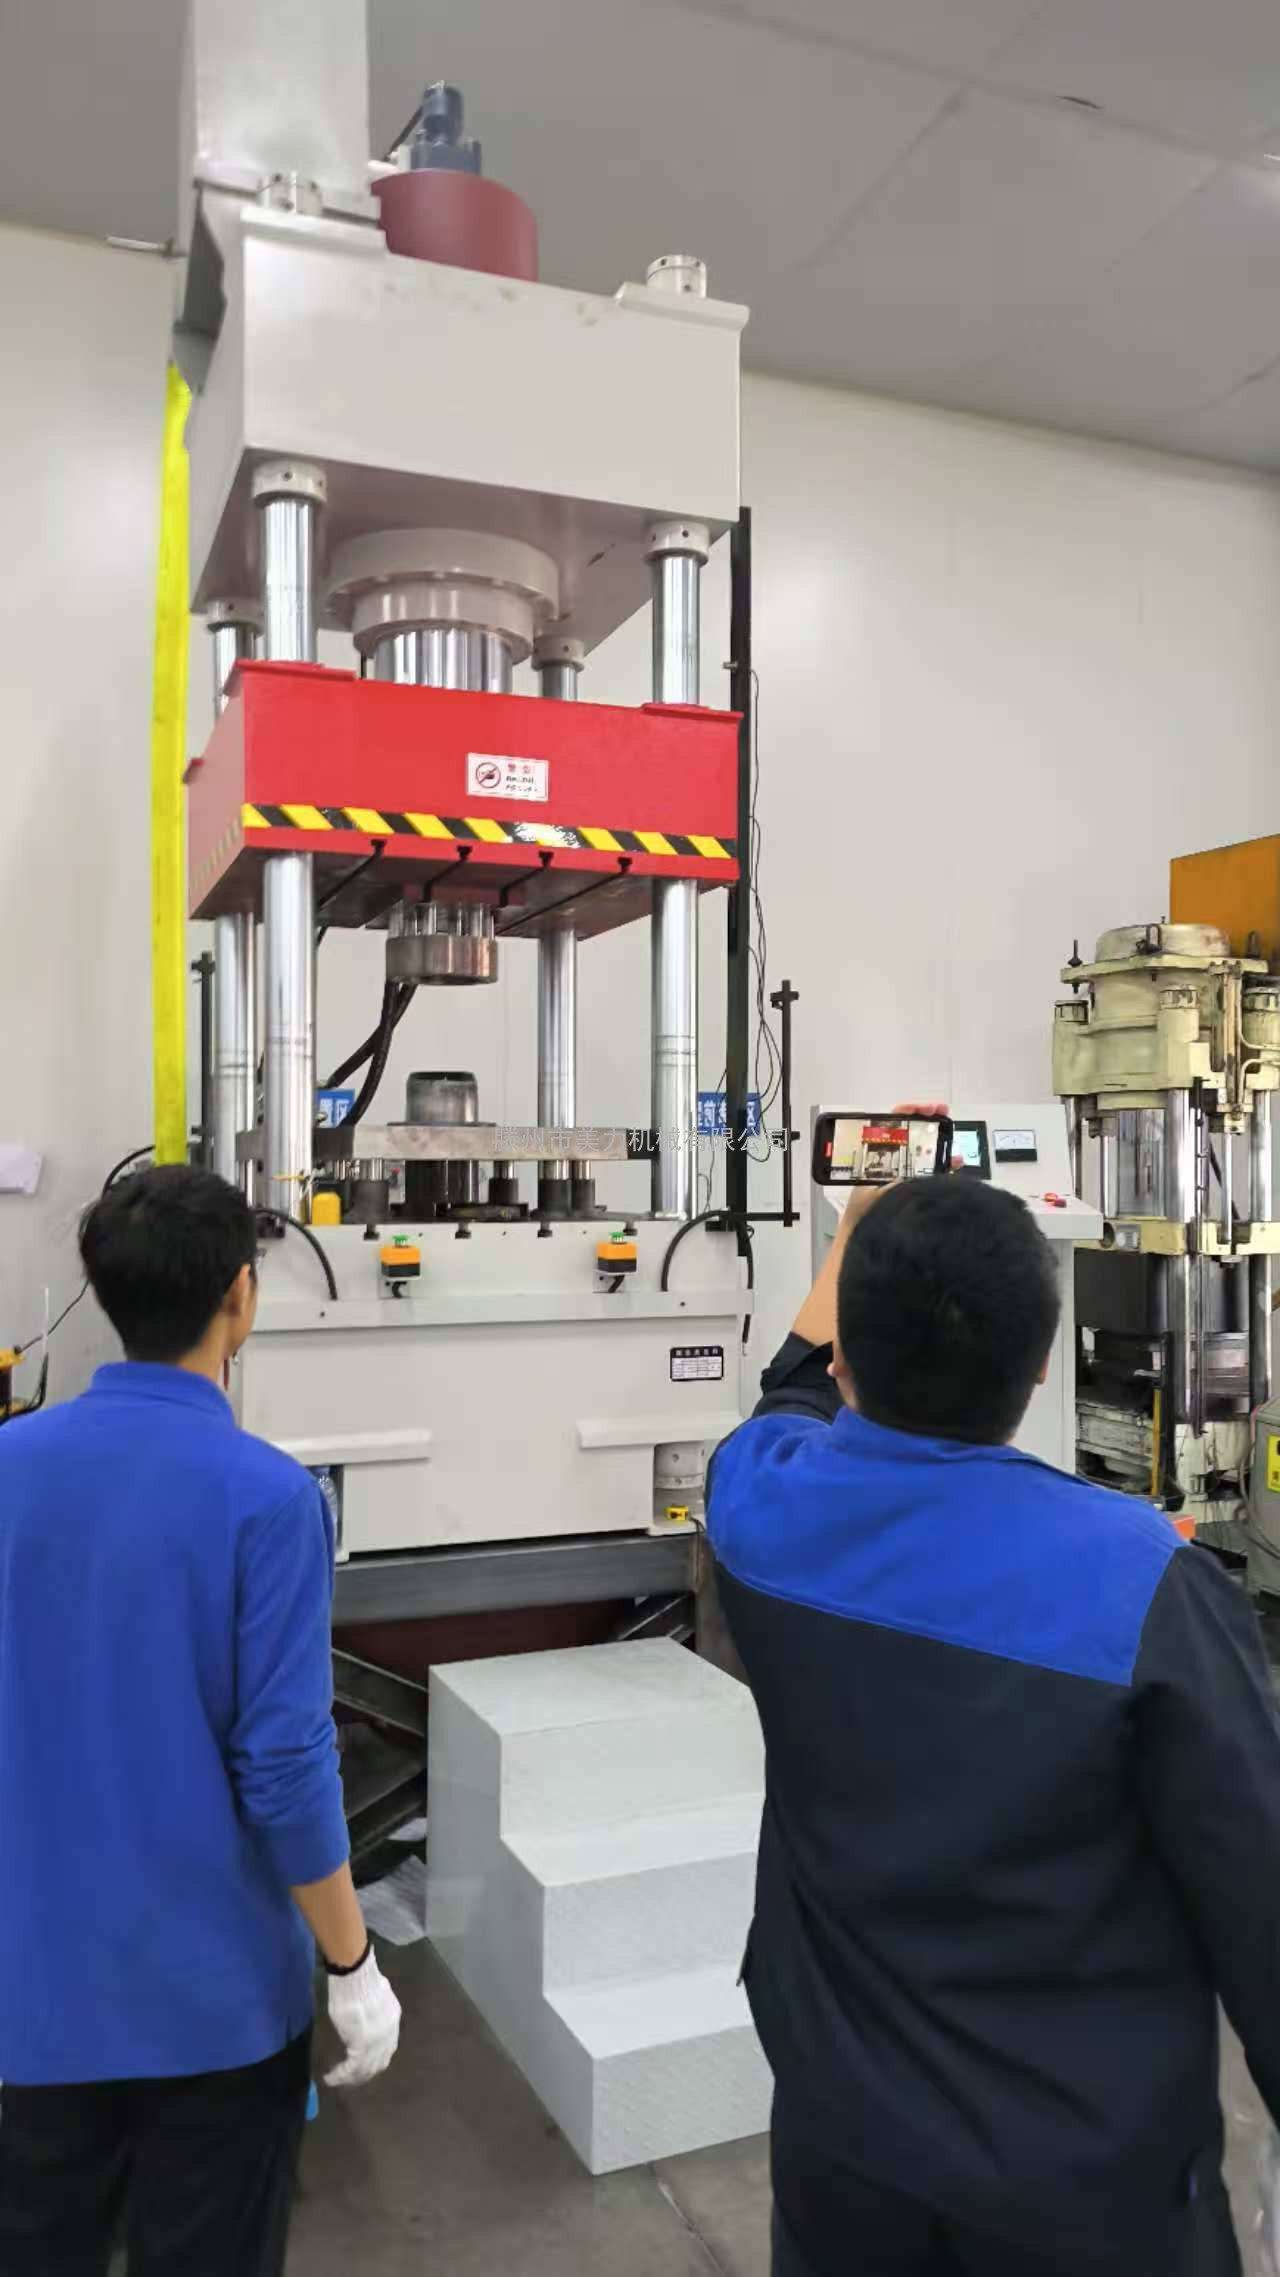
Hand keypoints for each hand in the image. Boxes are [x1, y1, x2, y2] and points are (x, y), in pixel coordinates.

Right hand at [324, 1946, 401, 2086]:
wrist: (356, 1976)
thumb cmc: (360, 1981)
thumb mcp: (374, 1996)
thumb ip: (374, 2010)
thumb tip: (366, 2012)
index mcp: (392, 2020)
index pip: (387, 2047)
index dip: (376, 2058)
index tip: (364, 2063)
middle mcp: (389, 2034)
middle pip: (379, 2062)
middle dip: (366, 2072)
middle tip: (352, 2078)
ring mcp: (377, 2042)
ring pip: (366, 2068)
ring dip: (352, 2077)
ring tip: (338, 2080)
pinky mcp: (362, 2046)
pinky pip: (352, 2067)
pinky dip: (341, 2075)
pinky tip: (331, 2077)